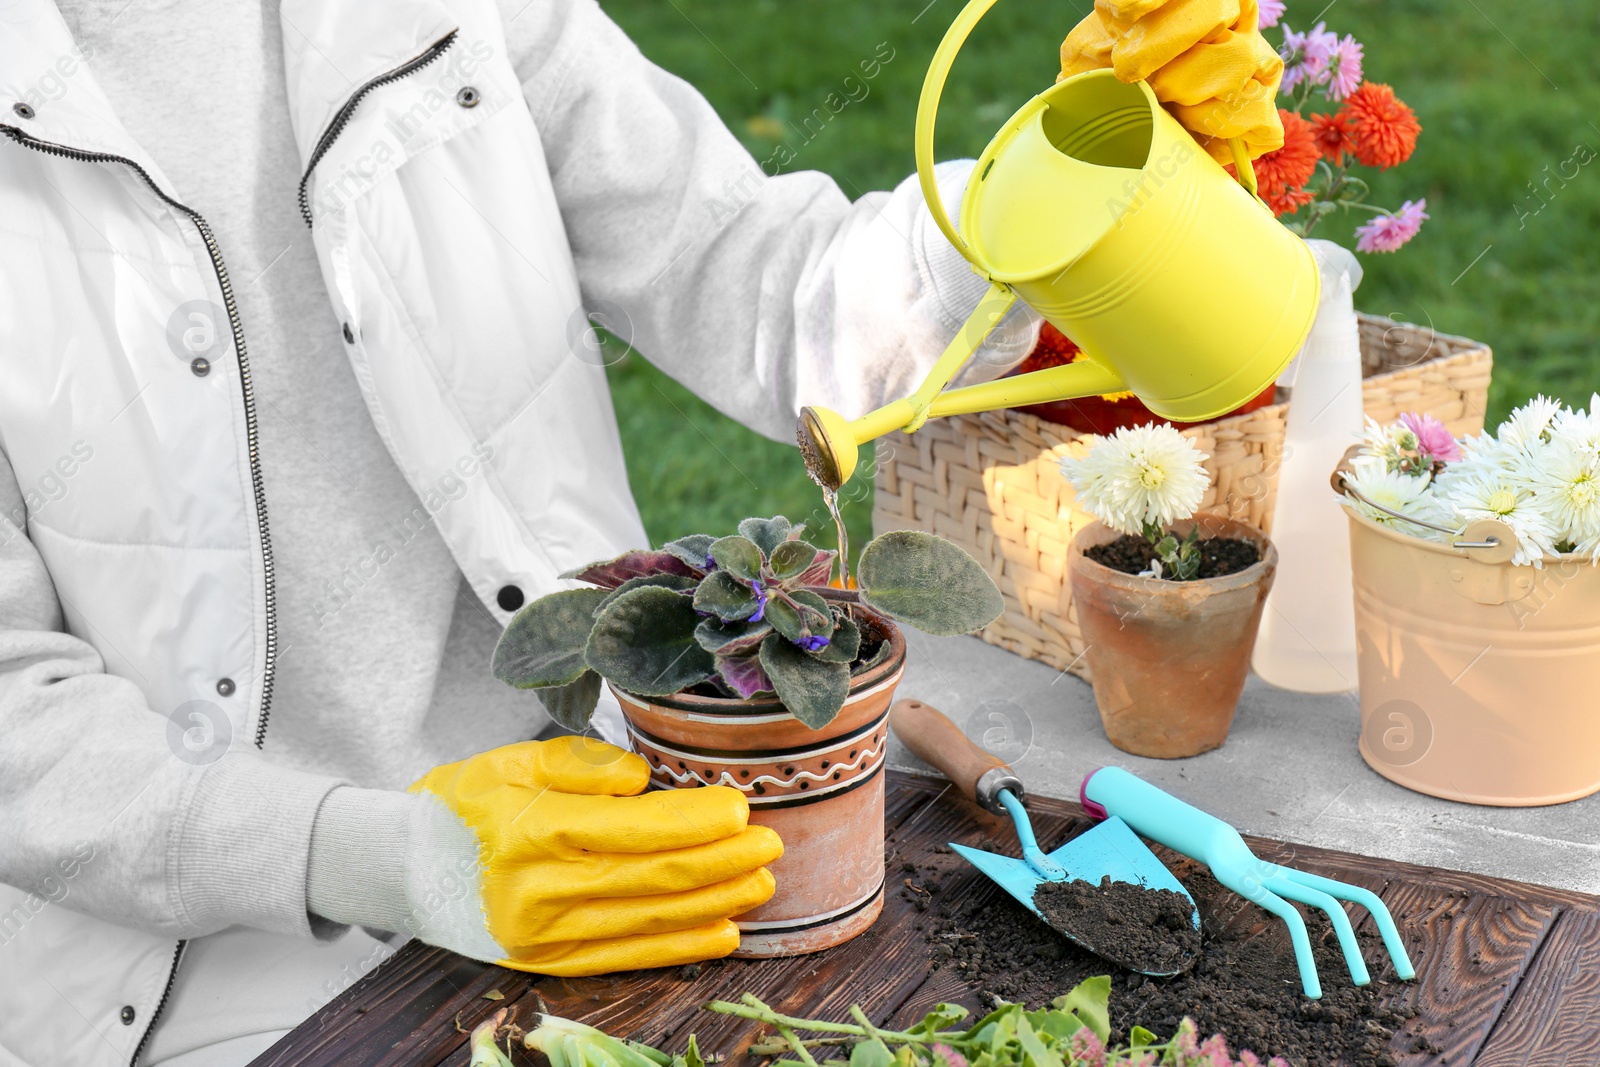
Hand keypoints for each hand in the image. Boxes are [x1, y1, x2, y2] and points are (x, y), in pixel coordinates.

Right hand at [402, 736, 781, 975]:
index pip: (635, 829)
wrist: (399, 871)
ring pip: (649, 920)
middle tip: (771, 844)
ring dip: (714, 904)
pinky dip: (679, 946)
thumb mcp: (511, 761)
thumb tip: (642, 780)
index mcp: (534, 831)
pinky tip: (722, 933)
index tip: (740, 807)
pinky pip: (627, 957)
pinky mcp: (548, 964)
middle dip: (721, 862)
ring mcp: (545, 935)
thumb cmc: (462, 806)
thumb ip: (579, 764)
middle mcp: (540, 890)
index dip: (695, 822)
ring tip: (760, 884)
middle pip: (653, 878)